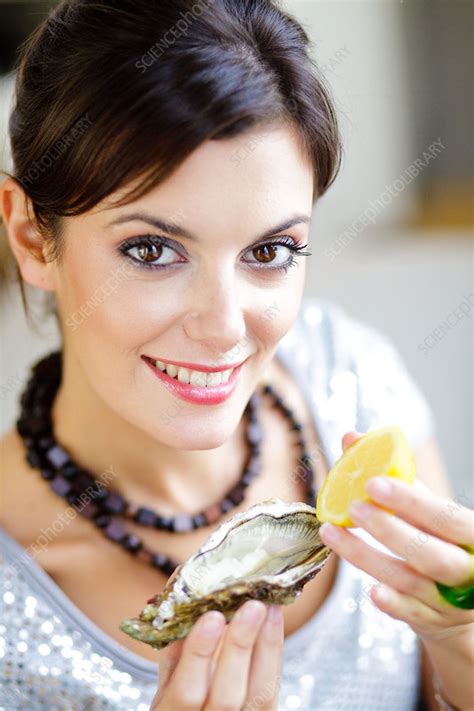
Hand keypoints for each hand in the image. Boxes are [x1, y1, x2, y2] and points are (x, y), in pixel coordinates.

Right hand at [150, 599, 283, 709]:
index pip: (185, 692)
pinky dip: (274, 652)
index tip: (212, 617)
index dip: (198, 656)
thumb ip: (175, 646)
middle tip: (252, 606)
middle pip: (227, 696)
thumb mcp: (168, 681)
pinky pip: (271, 689)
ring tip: (271, 607)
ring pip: (259, 694)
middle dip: (240, 648)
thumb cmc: (181, 700)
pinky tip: (274, 621)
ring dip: (267, 646)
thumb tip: (181, 588)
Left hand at [319, 431, 473, 708]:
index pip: (445, 515)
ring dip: (368, 557)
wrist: (461, 600)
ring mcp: (448, 599)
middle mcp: (466, 569)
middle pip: (431, 553)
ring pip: (410, 580)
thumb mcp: (427, 508)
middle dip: (389, 530)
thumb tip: (351, 437)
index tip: (373, 482)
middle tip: (352, 508)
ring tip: (332, 533)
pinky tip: (370, 591)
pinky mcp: (430, 620)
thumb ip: (395, 475)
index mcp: (471, 534)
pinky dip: (392, 603)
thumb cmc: (439, 539)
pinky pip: (410, 613)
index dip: (411, 500)